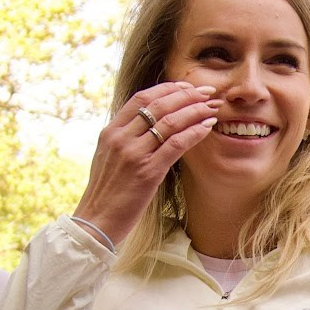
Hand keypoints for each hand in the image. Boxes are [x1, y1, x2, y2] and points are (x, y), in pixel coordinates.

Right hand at [72, 82, 218, 244]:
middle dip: (187, 95)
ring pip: (170, 121)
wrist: (96, 221)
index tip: (188, 87)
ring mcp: (133, 154)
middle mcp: (121, 138)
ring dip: (195, 111)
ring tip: (212, 108)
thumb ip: (125, 138)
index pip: (142, 98)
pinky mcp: (147, 172)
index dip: (168, 88)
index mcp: (111, 132)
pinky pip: (175, 144)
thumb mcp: (109, 158)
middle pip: (159, 105)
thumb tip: (147, 125)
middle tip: (207, 92)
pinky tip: (207, 127)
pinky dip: (194, 132)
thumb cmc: (106, 193)